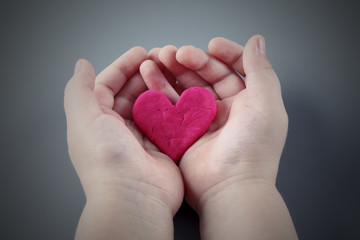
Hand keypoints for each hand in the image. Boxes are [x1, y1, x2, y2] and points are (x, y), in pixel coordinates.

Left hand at [64, 47, 182, 239]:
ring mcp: (141, 137)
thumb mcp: (84, 119)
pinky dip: (173, 105)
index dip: (122, 67)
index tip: (139, 52)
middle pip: (131, 92)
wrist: (136, 197)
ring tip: (171, 72)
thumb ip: (79, 90)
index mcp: (96, 121)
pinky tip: (181, 93)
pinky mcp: (162, 145)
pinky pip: (168, 119)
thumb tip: (81, 66)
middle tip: (159, 58)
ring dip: (160, 86)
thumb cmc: (107, 160)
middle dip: (143, 73)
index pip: (108, 85)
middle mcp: (118, 129)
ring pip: (151, 104)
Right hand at [141, 35, 296, 238]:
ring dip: (171, 72)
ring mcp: (200, 121)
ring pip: (184, 88)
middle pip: (205, 76)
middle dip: (191, 60)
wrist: (229, 189)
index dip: (223, 54)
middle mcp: (224, 109)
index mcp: (246, 102)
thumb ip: (261, 71)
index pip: (233, 69)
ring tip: (157, 58)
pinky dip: (158, 91)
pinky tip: (150, 77)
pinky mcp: (181, 132)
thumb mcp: (266, 105)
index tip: (211, 45)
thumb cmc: (252, 150)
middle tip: (176, 53)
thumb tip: (256, 41)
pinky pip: (168, 107)